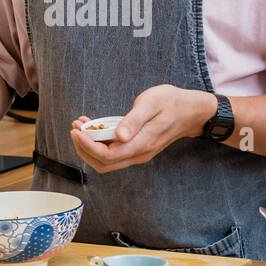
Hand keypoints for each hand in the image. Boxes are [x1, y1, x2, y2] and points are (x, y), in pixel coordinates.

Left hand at [70, 85, 215, 173]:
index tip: (76, 130)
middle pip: (102, 163)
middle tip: (75, 127)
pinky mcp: (136, 149)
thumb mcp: (152, 103)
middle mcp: (138, 154)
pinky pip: (113, 153)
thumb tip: (119, 136)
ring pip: (106, 161)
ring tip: (80, 126)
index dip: (87, 146)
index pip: (107, 155)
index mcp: (141, 144)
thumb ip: (134, 120)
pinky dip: (99, 143)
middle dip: (84, 148)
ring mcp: (138, 153)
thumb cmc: (171, 102)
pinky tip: (93, 126)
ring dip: (89, 146)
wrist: (191, 111)